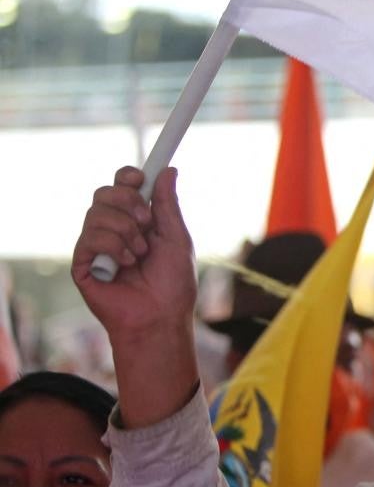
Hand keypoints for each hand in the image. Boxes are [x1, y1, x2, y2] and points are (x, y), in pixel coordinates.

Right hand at [72, 167, 196, 340]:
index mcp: (137, 221)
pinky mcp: (83, 264)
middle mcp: (114, 230)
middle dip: (127, 201)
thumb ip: (168, 204)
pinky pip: (89, 237)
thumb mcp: (176, 237)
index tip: (140, 178)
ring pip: (96, 213)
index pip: (122, 186)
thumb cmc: (173, 283)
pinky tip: (126, 263)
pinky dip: (112, 246)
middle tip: (145, 222)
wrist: (161, 316)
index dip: (127, 176)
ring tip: (140, 254)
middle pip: (104, 193)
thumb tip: (168, 170)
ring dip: (124, 230)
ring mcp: (96, 247)